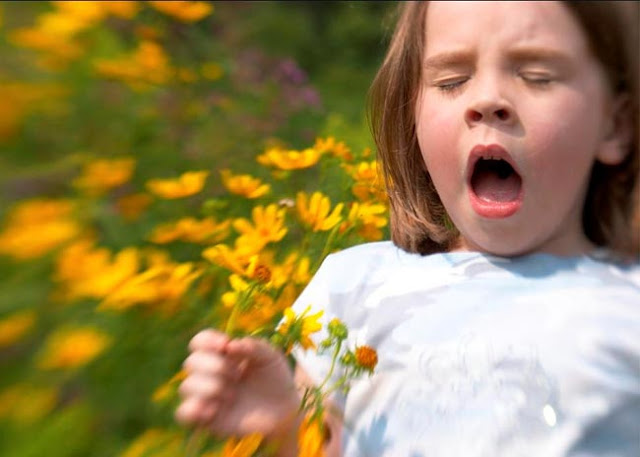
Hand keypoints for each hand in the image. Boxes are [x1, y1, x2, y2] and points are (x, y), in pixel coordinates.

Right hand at [175, 329, 300, 440]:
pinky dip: (195, 408)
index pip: (199, 341)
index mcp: (222, 354)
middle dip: (215, 366)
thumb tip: (230, 346)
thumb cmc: (276, 379)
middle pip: (191, 362)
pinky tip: (215, 409)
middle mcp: (209, 373)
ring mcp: (206, 396)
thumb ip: (254, 346)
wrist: (285, 411)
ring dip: (210, 387)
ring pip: (186, 386)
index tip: (225, 345)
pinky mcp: (206, 418)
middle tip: (237, 375)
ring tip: (232, 395)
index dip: (207, 340)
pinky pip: (183, 412)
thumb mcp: (271, 357)